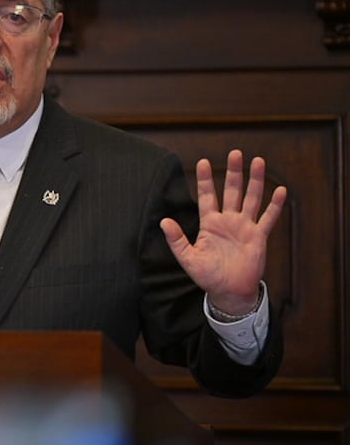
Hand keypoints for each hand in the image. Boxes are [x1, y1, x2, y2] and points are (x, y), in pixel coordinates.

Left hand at [160, 149, 286, 315]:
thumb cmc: (207, 276)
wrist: (228, 292)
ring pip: (251, 198)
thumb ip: (176, 240)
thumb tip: (163, 221)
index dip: (204, 180)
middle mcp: (228, 221)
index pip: (206, 196)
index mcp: (209, 224)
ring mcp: (244, 227)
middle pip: (231, 191)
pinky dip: (274, 205)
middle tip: (235, 153)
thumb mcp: (188, 258)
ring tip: (258, 161)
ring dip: (255, 181)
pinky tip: (280, 190)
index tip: (202, 162)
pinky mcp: (258, 237)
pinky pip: (268, 218)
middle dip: (233, 172)